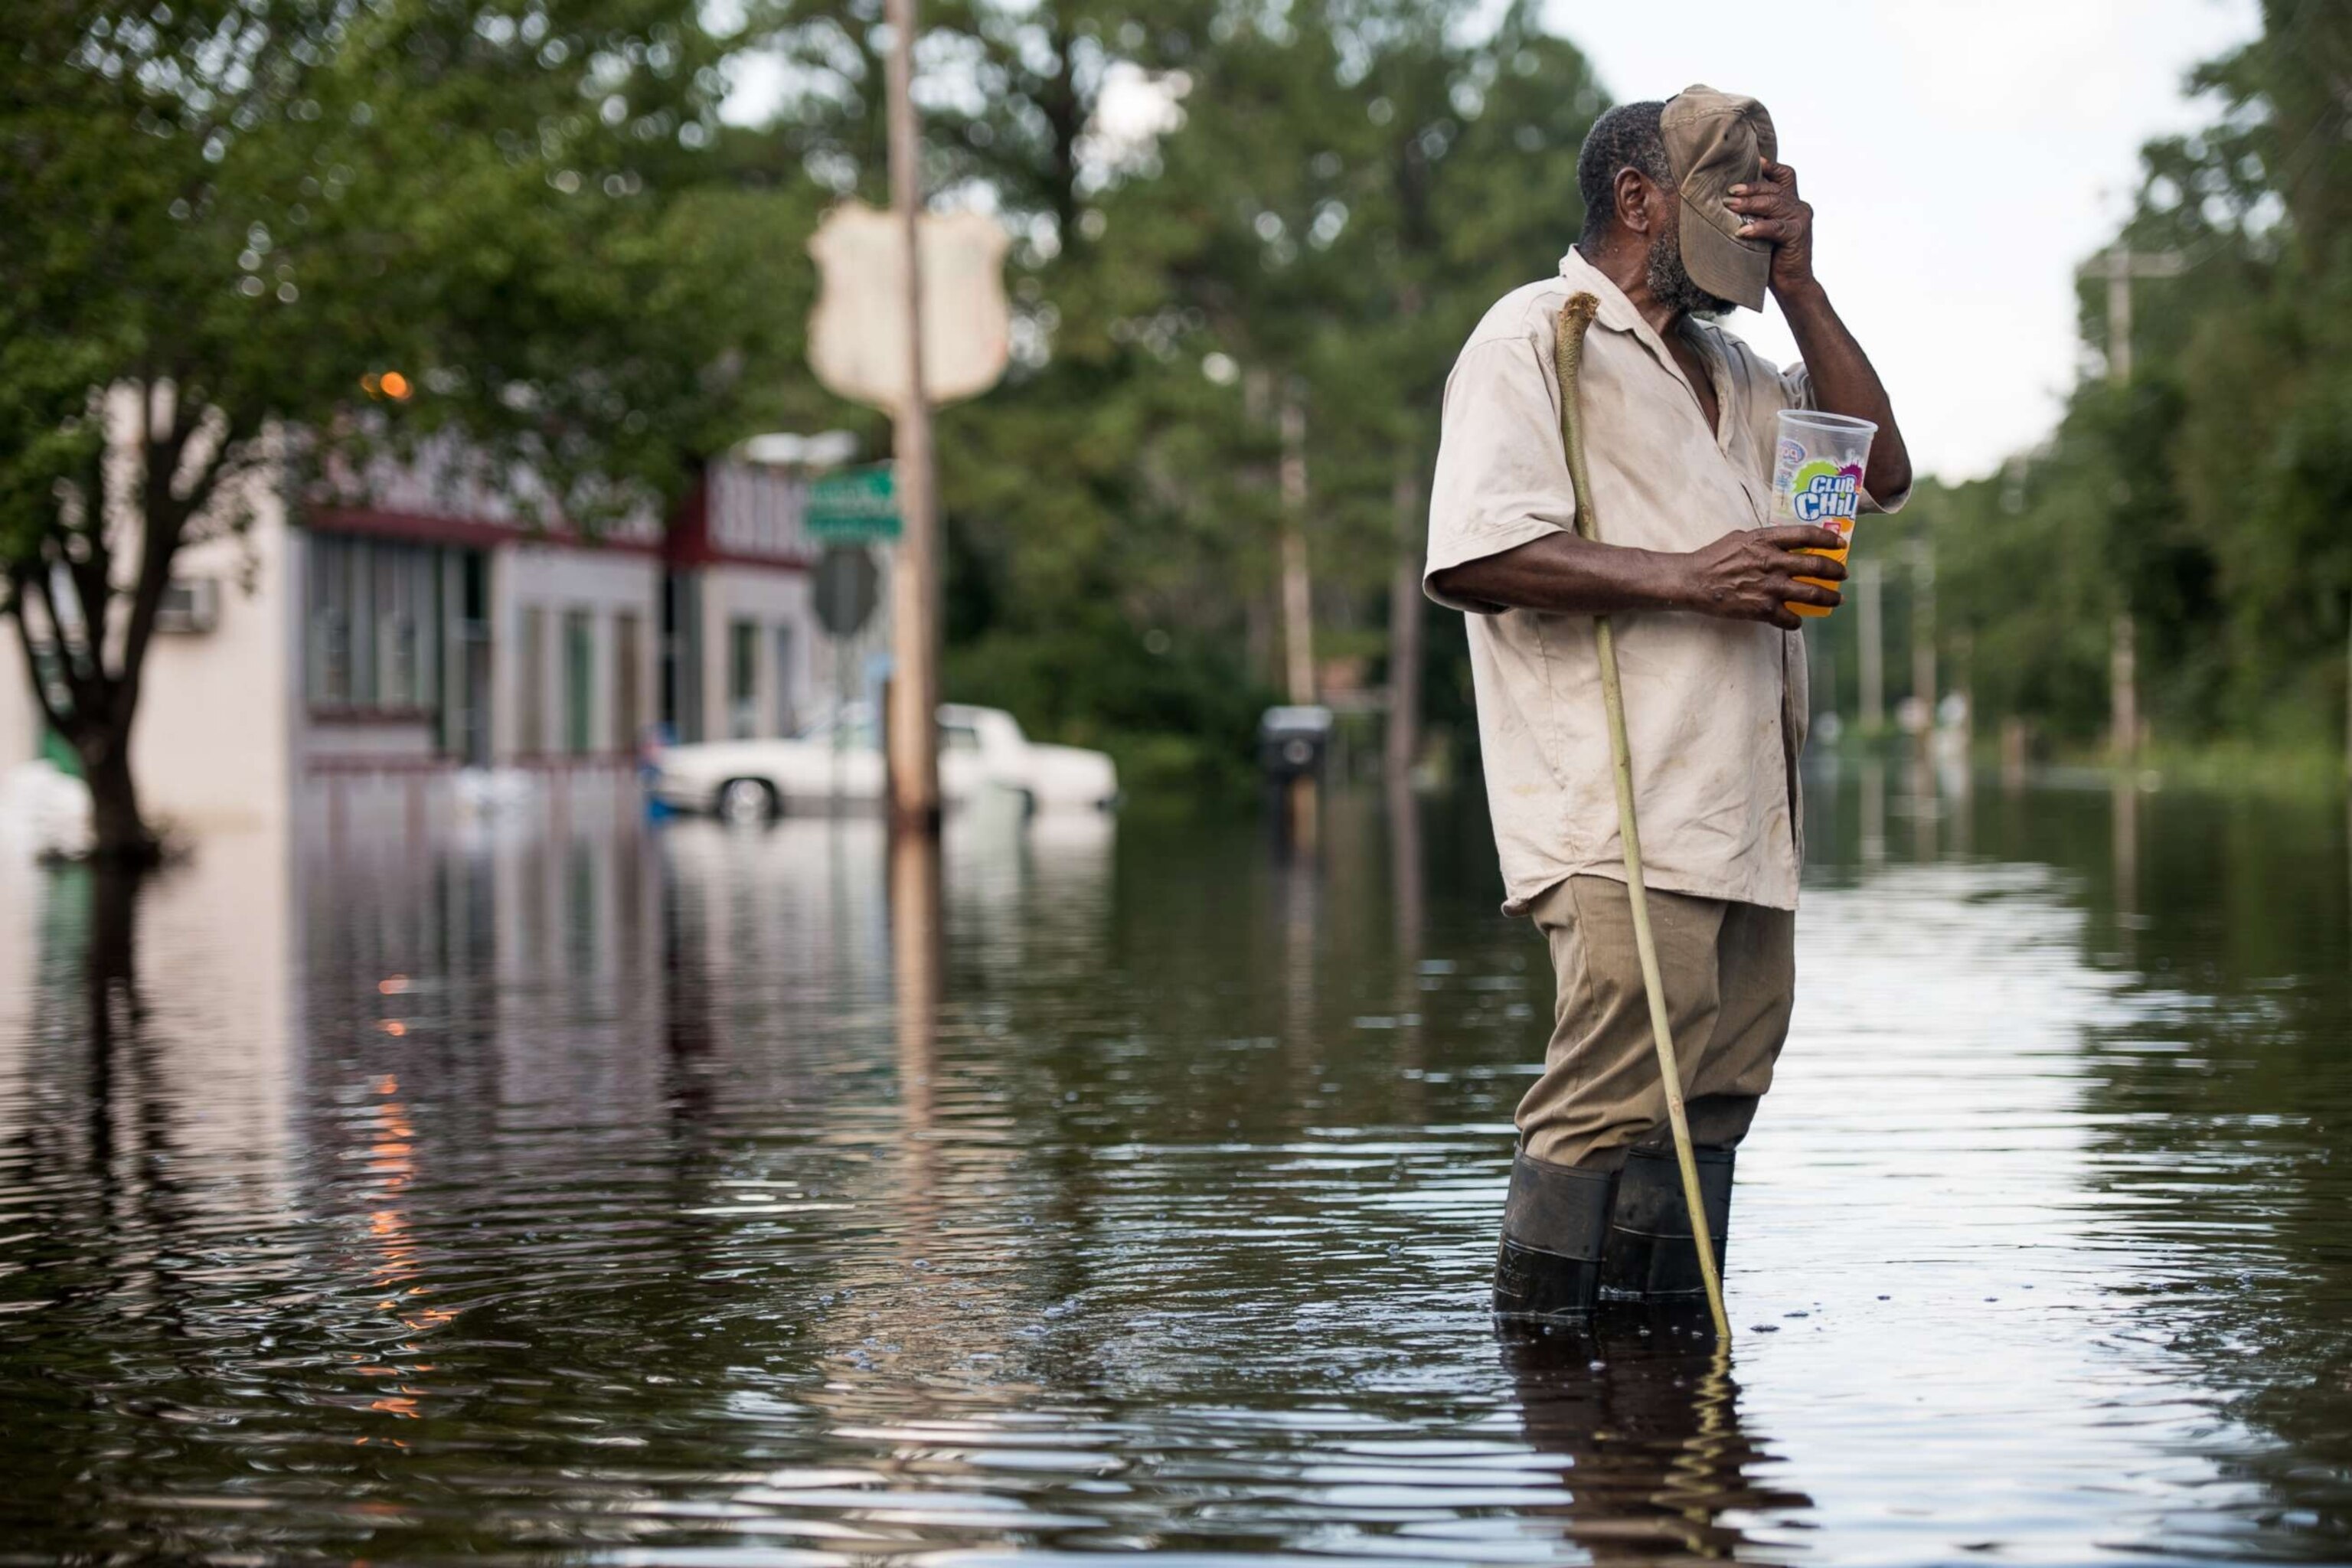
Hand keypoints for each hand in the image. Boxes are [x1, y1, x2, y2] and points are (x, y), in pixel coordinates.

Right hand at [1679, 525, 1846, 628]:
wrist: (1694, 582)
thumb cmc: (1714, 558)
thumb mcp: (1740, 537)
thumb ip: (1764, 539)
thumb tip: (1783, 541)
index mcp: (1767, 540)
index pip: (1807, 535)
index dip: (1828, 540)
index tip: (1839, 545)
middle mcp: (1773, 562)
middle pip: (1817, 565)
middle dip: (1836, 571)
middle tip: (1842, 574)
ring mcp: (1770, 587)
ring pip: (1813, 594)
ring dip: (1830, 597)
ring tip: (1836, 599)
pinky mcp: (1763, 610)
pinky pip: (1791, 619)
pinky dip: (1797, 621)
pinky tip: (1796, 620)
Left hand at [1728, 159, 1813, 295]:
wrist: (1791, 284)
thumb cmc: (1771, 258)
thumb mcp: (1761, 231)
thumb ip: (1753, 214)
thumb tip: (1725, 201)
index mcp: (1791, 201)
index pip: (1785, 175)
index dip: (1770, 166)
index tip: (1752, 160)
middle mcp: (1798, 206)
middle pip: (1774, 188)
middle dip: (1750, 188)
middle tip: (1729, 192)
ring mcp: (1800, 218)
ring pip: (1774, 203)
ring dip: (1750, 204)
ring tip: (1730, 205)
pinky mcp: (1798, 234)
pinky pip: (1776, 227)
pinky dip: (1758, 228)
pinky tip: (1742, 231)